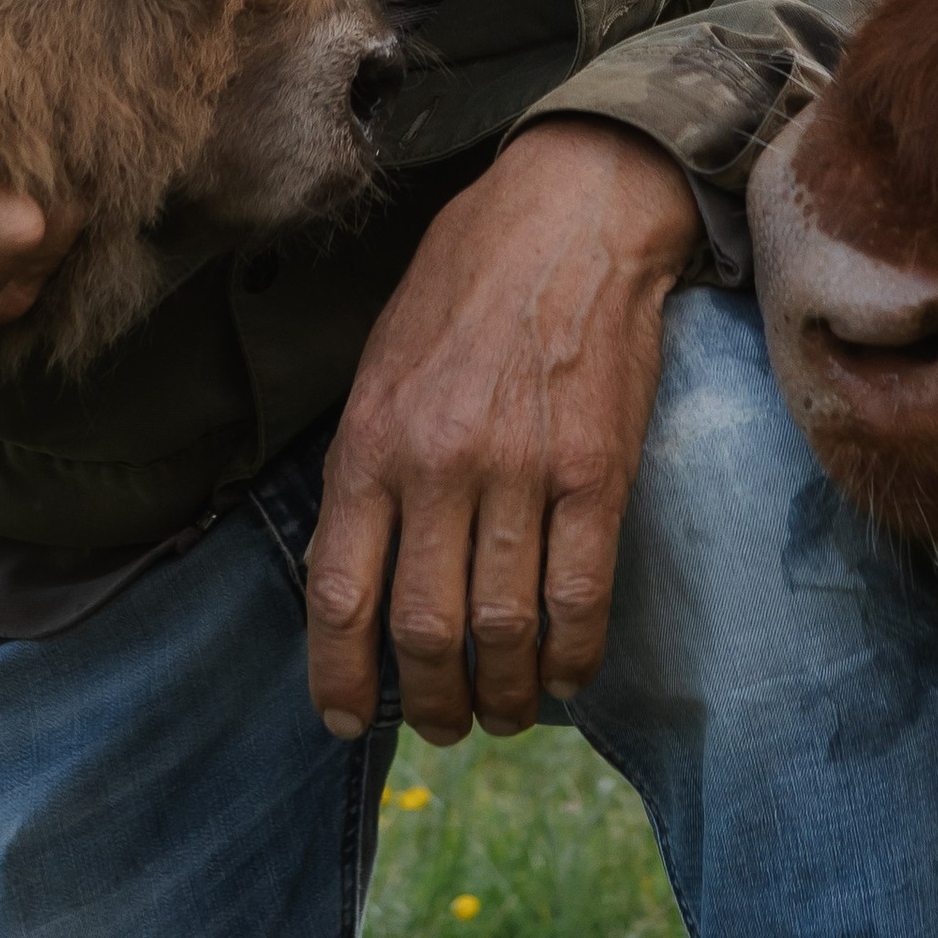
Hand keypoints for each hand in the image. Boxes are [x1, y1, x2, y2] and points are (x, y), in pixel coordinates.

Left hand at [305, 120, 699, 747]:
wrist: (570, 214)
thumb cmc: (467, 284)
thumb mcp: (382, 363)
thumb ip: (367, 465)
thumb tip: (355, 573)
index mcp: (372, 439)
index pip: (340, 594)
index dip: (341, 678)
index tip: (350, 720)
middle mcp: (438, 464)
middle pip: (424, 633)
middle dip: (430, 704)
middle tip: (443, 723)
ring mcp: (521, 471)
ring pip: (502, 632)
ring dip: (503, 697)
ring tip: (506, 711)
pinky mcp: (597, 471)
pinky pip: (580, 598)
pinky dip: (573, 658)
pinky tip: (567, 673)